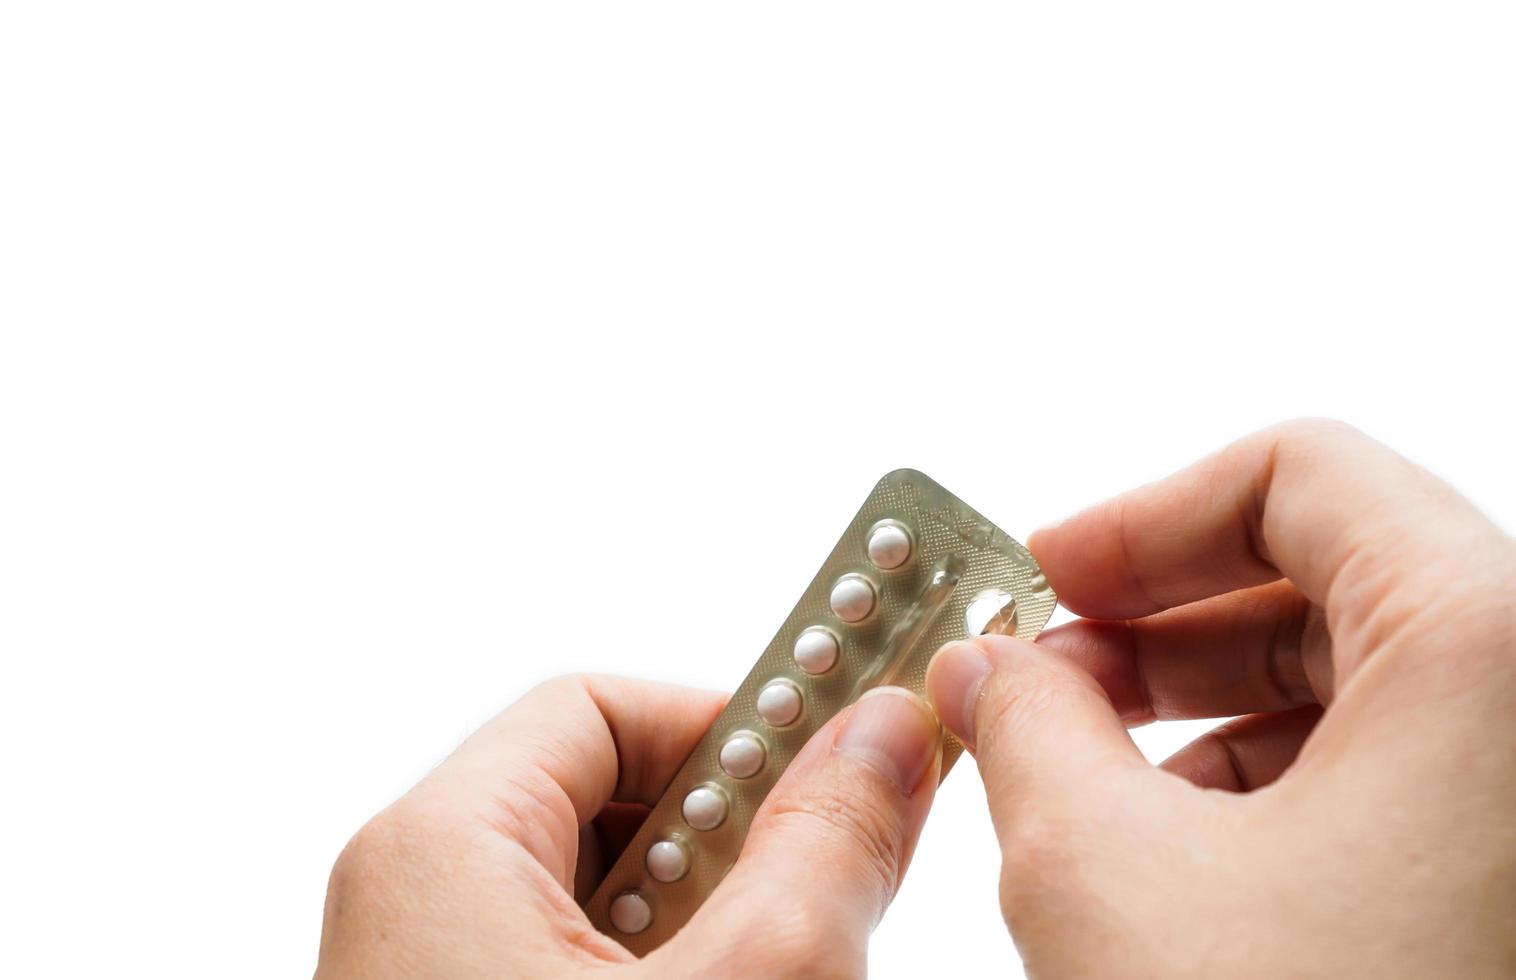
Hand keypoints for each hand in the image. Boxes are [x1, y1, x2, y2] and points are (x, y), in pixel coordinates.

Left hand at [315, 675, 941, 977]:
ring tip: (773, 971)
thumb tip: (887, 732)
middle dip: (735, 840)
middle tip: (822, 892)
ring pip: (602, 896)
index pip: (605, 701)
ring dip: (710, 922)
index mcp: (437, 851)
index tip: (839, 752)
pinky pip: (570, 961)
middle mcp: (410, 905)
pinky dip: (667, 975)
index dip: (736, 718)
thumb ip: (822, 852)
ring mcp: (429, 977)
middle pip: (606, 798)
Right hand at [927, 419, 1515, 977]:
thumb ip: (1023, 727)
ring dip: (1208, 716)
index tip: (1051, 574)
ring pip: (1369, 685)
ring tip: (1091, 786)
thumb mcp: (1103, 876)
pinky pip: (1409, 779)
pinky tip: (1179, 861)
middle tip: (1048, 681)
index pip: (1304, 473)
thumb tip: (989, 673)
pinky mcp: (1514, 884)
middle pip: (1336, 576)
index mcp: (1490, 656)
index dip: (1145, 516)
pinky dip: (1281, 792)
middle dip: (1163, 628)